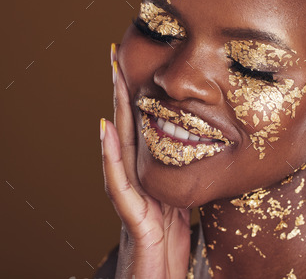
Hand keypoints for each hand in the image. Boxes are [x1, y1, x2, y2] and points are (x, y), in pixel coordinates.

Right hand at [101, 44, 190, 277]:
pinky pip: (119, 184)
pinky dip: (110, 156)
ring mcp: (131, 197)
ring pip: (119, 146)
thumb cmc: (168, 250)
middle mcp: (136, 181)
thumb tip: (200, 155)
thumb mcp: (181, 206)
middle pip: (128, 128)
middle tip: (116, 54)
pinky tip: (104, 129)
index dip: (139, 98)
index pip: (143, 130)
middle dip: (122, 92)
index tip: (137, 64)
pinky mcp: (133, 218)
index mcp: (150, 176)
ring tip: (113, 76)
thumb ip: (181, 181)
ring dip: (115, 110)